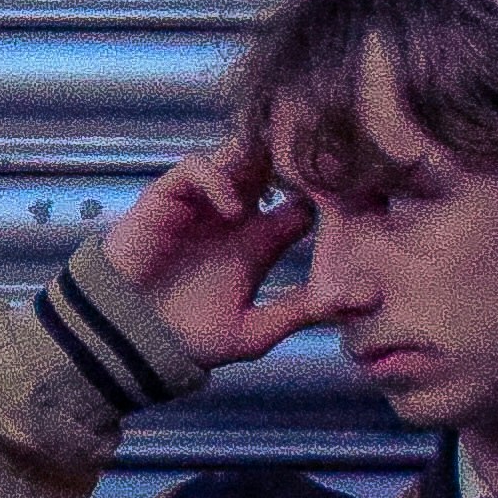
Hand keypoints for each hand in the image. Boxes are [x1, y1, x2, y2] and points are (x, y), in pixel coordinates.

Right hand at [89, 145, 331, 371]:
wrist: (129, 338)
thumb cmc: (189, 340)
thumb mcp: (255, 330)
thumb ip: (302, 310)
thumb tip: (368, 300)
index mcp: (261, 245)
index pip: (303, 204)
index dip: (325, 199)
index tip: (349, 206)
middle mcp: (235, 217)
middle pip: (273, 169)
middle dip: (294, 166)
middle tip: (321, 173)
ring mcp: (202, 204)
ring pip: (237, 158)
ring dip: (259, 161)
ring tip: (282, 181)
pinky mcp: (169, 197)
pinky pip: (197, 167)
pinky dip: (219, 178)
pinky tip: (236, 209)